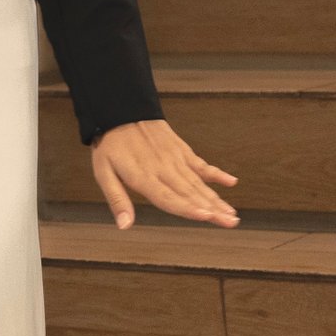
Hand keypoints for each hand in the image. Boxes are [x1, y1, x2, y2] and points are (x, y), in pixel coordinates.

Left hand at [90, 118, 239, 229]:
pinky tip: (230, 182)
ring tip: (232, 214)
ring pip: (199, 182)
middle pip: (190, 193)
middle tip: (231, 222)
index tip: (206, 216)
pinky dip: (216, 173)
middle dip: (212, 209)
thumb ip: (116, 200)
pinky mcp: (181, 150)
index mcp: (143, 176)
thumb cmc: (110, 144)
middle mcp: (163, 168)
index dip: (188, 208)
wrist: (120, 110)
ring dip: (217, 198)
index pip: (169, 197)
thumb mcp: (103, 173)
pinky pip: (201, 164)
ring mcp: (174, 158)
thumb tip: (124, 225)